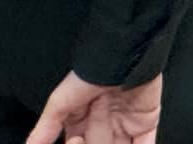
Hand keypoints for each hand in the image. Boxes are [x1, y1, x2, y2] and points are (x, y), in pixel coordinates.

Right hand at [24, 71, 162, 143]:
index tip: (77, 140)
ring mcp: (125, 126)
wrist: (123, 58)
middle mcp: (102, 127)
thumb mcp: (60, 101)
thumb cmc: (89, 75)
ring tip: (114, 142)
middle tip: (88, 138)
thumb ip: (46, 128)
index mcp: (81, 124)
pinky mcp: (146, 124)